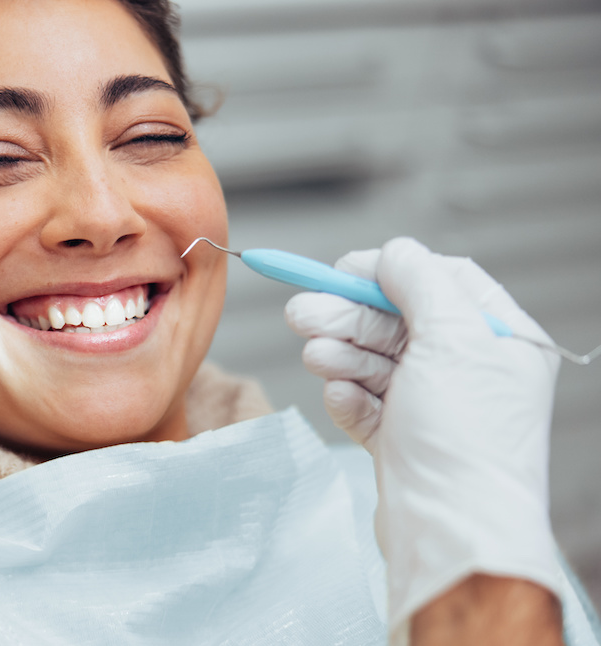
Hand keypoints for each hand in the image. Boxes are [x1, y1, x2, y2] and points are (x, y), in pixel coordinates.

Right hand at [284, 237, 562, 639]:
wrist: (450, 532)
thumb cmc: (465, 441)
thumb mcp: (452, 338)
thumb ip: (420, 283)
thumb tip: (394, 252)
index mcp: (501, 340)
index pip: (443, 281)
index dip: (390, 271)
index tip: (342, 271)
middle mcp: (470, 371)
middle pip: (399, 321)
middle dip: (348, 315)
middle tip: (301, 312)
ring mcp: (434, 408)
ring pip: (376, 361)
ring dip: (342, 353)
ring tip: (314, 354)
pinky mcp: (402, 441)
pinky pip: (365, 403)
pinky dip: (348, 395)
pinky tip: (338, 395)